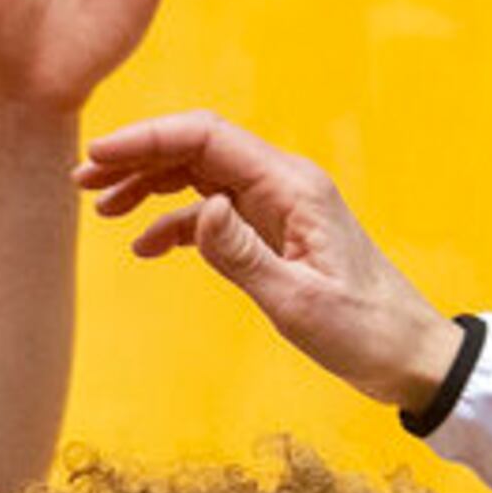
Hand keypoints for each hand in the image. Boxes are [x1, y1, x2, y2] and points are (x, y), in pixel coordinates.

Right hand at [75, 111, 460, 408]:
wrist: (408, 354)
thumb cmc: (363, 330)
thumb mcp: (297, 301)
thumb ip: (242, 255)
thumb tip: (199, 210)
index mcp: (291, 187)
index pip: (206, 139)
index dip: (147, 140)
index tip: (99, 155)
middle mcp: (284, 185)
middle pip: (198, 148)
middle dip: (138, 157)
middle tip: (83, 181)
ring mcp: (279, 207)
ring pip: (202, 176)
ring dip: (151, 186)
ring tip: (103, 209)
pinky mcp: (276, 232)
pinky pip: (216, 213)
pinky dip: (177, 223)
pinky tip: (146, 247)